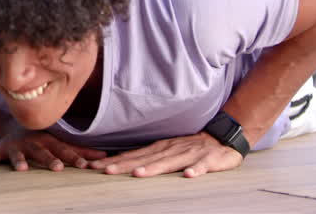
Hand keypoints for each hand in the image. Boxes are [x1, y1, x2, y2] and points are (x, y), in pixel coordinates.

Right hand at [0, 122, 107, 171]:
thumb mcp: (58, 142)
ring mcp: (15, 146)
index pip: (64, 150)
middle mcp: (33, 143)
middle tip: (58, 168)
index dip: (74, 157)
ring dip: (20, 161)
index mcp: (49, 142)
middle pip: (42, 152)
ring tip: (22, 169)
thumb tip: (105, 157)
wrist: (8, 128)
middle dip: (50, 159)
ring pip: (18, 154)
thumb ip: (80, 151)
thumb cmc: (40, 139)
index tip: (86, 166)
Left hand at [87, 132, 242, 177]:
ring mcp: (189, 154)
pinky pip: (202, 165)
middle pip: (145, 159)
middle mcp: (170, 150)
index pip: (132, 156)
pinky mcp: (209, 160)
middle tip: (105, 172)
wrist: (221, 139)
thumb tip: (119, 162)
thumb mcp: (165, 150)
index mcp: (159, 148)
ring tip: (139, 175)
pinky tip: (189, 175)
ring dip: (154, 168)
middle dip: (124, 166)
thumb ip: (145, 157)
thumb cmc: (189, 147)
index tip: (94, 167)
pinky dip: (196, 170)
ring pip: (170, 162)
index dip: (113, 162)